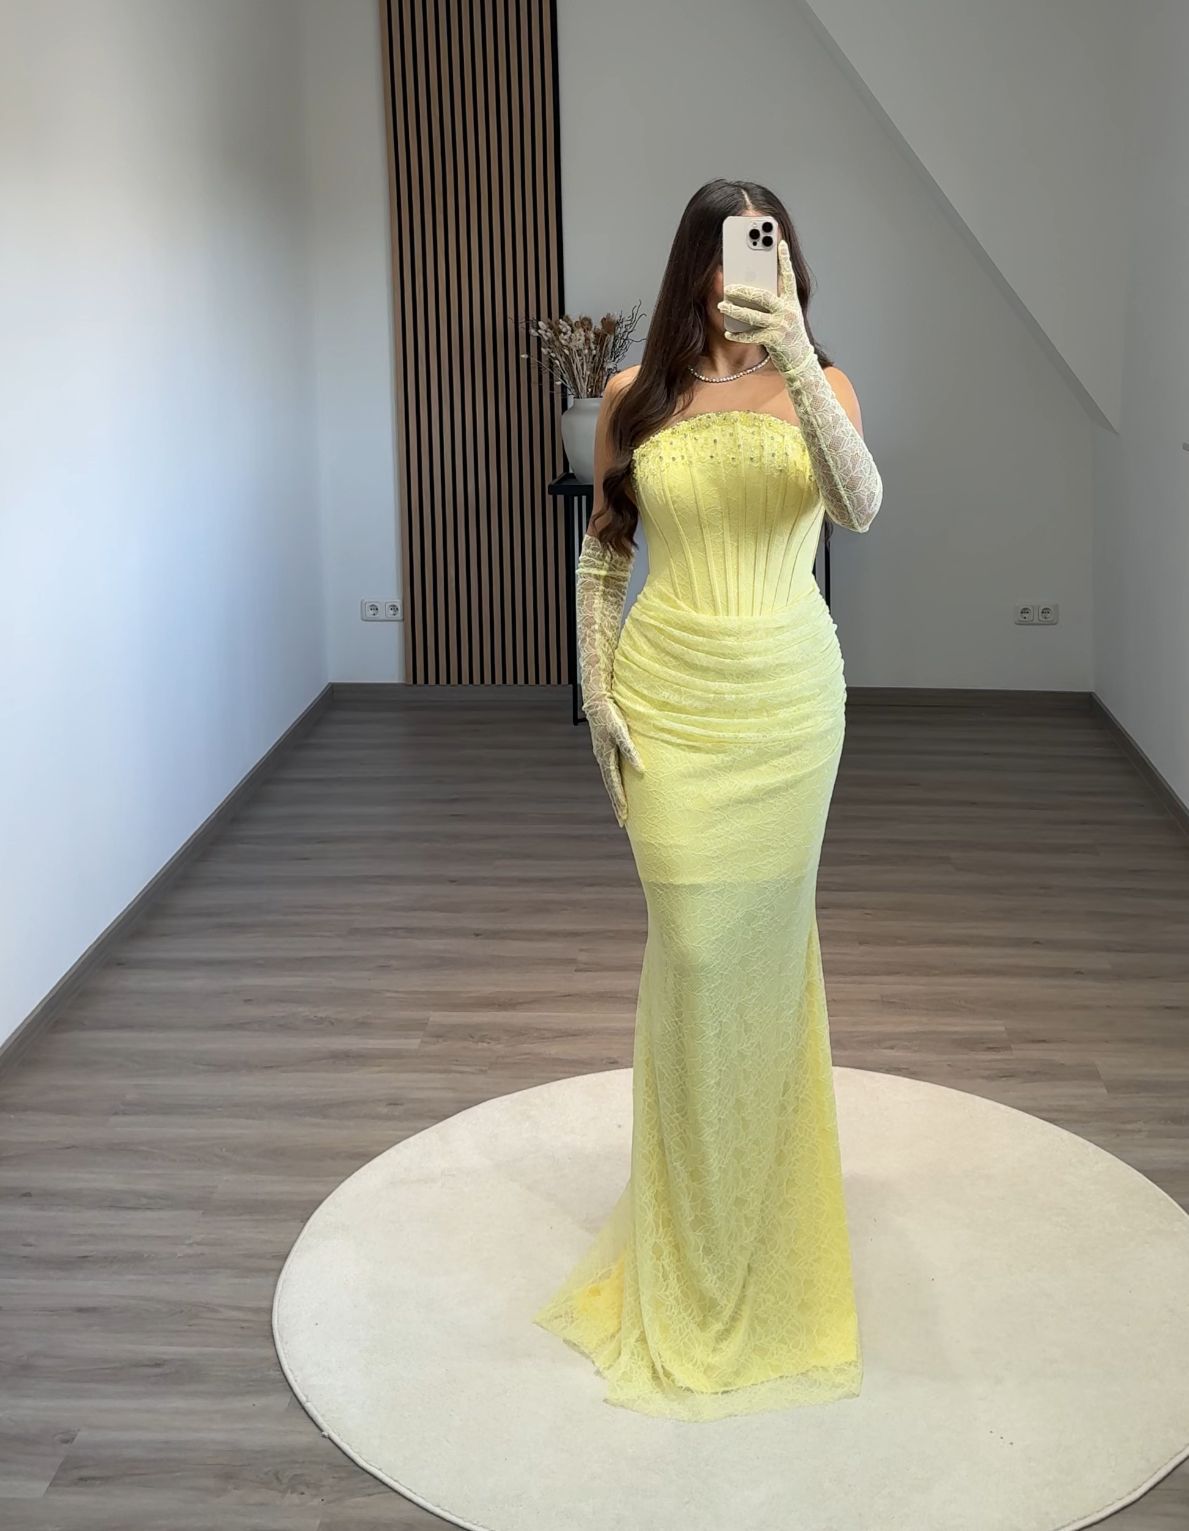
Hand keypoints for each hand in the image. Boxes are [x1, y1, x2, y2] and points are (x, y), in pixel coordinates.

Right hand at [584, 693, 642, 827]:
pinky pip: (610, 772)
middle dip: (617, 804)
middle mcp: (602, 759)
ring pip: (610, 781)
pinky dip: (615, 783)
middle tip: (623, 822)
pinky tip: (619, 786)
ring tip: (621, 809)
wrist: (596, 700)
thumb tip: (640, 769)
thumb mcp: (621, 731)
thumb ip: (630, 749)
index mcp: (605, 758)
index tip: (625, 817)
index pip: (614, 785)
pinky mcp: (605, 750)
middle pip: (610, 787)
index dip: (620, 801)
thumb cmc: (610, 714)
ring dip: (616, 795)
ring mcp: (602, 755)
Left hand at [717, 238, 814, 379]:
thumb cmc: (789, 334)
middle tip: (728, 286)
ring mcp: (781, 326)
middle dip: (743, 289)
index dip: (784, 260)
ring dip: (735, 310)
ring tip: (721, 305)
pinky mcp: (774, 341)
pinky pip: (752, 335)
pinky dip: (738, 334)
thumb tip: (753, 284)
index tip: (779, 242)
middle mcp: (788, 311)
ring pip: (754, 315)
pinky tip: (728, 331)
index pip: (788, 276)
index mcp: (791, 301)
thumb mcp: (788, 313)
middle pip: (763, 296)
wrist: (800, 361)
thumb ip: (776, 298)